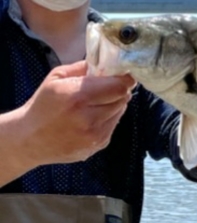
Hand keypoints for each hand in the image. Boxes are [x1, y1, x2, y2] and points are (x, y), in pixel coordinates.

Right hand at [15, 60, 135, 166]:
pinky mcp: (99, 144)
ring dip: (114, 104)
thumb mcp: (56, 78)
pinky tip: (91, 118)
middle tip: (108, 87)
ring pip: (120, 111)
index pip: (118, 86)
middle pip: (122, 98)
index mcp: (77, 97)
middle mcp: (89, 118)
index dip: (124, 79)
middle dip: (118, 90)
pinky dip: (108, 117)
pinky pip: (114, 124)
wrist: (30, 140)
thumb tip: (107, 62)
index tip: (123, 75)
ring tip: (95, 103)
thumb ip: (83, 68)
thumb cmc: (43, 105)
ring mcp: (95, 134)